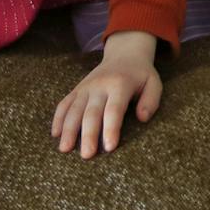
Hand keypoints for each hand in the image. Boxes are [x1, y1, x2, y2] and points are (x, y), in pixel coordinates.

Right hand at [52, 32, 161, 157]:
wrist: (124, 54)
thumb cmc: (140, 75)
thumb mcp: (153, 83)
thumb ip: (151, 101)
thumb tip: (143, 119)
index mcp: (120, 84)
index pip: (114, 109)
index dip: (111, 128)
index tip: (109, 147)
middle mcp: (100, 85)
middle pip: (91, 112)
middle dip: (88, 134)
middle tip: (86, 155)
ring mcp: (85, 87)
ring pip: (74, 109)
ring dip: (68, 129)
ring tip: (65, 149)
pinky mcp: (76, 89)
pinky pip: (64, 103)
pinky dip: (58, 118)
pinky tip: (55, 134)